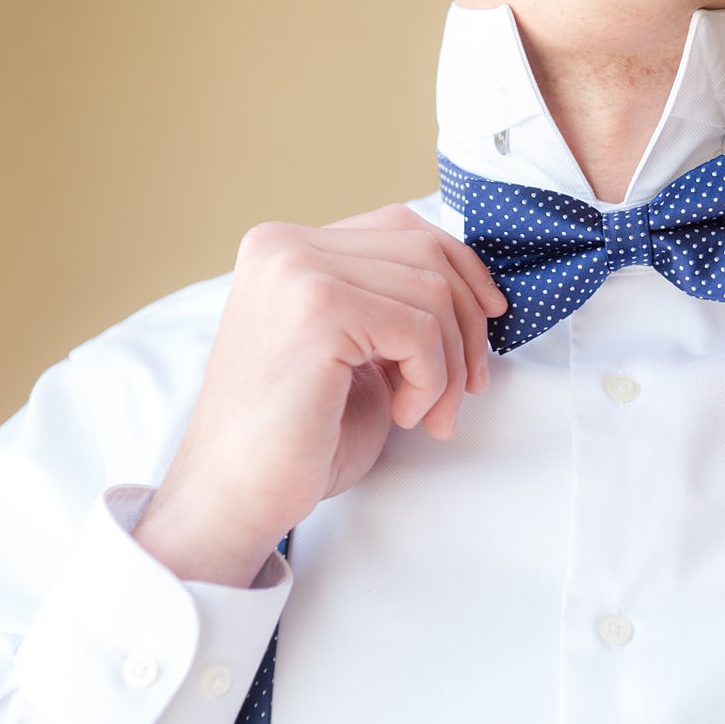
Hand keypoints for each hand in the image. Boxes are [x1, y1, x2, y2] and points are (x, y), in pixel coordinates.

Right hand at [134, 204, 506, 585]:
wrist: (236, 496)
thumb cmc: (298, 435)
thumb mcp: (354, 349)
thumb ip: (390, 303)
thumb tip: (476, 289)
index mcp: (285, 247)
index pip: (402, 228)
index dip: (460, 272)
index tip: (488, 320)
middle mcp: (283, 245)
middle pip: (426, 253)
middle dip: (467, 324)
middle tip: (469, 388)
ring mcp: (296, 271)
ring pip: (432, 292)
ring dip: (451, 364)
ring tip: (430, 414)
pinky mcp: (318, 309)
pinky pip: (421, 330)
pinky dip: (431, 380)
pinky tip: (404, 414)